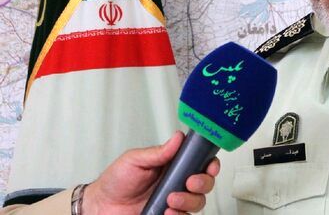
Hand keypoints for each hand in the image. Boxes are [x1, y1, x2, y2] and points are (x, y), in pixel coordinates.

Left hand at [82, 131, 219, 214]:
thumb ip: (157, 152)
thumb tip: (177, 138)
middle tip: (189, 182)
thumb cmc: (116, 181)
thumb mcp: (135, 160)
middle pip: (205, 183)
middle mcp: (177, 183)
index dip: (210, 163)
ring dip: (190, 201)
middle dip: (203, 182)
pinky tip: (168, 212)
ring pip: (198, 202)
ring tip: (172, 200)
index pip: (200, 162)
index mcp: (173, 166)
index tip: (209, 165)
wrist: (101, 207)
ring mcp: (174, 202)